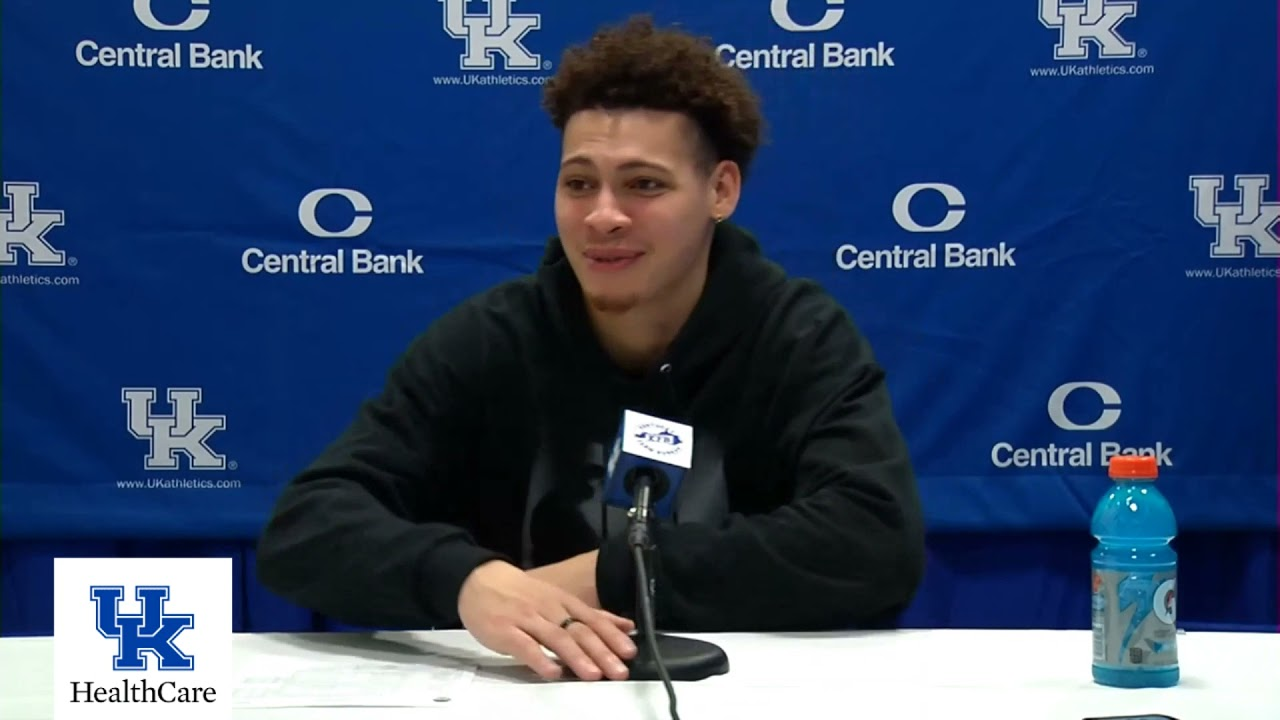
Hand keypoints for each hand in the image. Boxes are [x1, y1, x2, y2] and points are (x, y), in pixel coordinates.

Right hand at [457, 560, 636, 681]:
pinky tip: (552, 673)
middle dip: (602, 651)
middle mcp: (549, 609)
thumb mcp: (559, 598)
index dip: (612, 635)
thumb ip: (590, 614)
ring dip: (577, 657)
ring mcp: (527, 620)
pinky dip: (540, 660)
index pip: (593, 619)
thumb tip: (625, 625)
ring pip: (556, 638)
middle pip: (579, 630)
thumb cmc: (521, 594)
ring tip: (593, 674)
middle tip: (618, 669)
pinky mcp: (505, 631)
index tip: (629, 651)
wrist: (479, 581)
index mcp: (563, 601)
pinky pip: (524, 646)